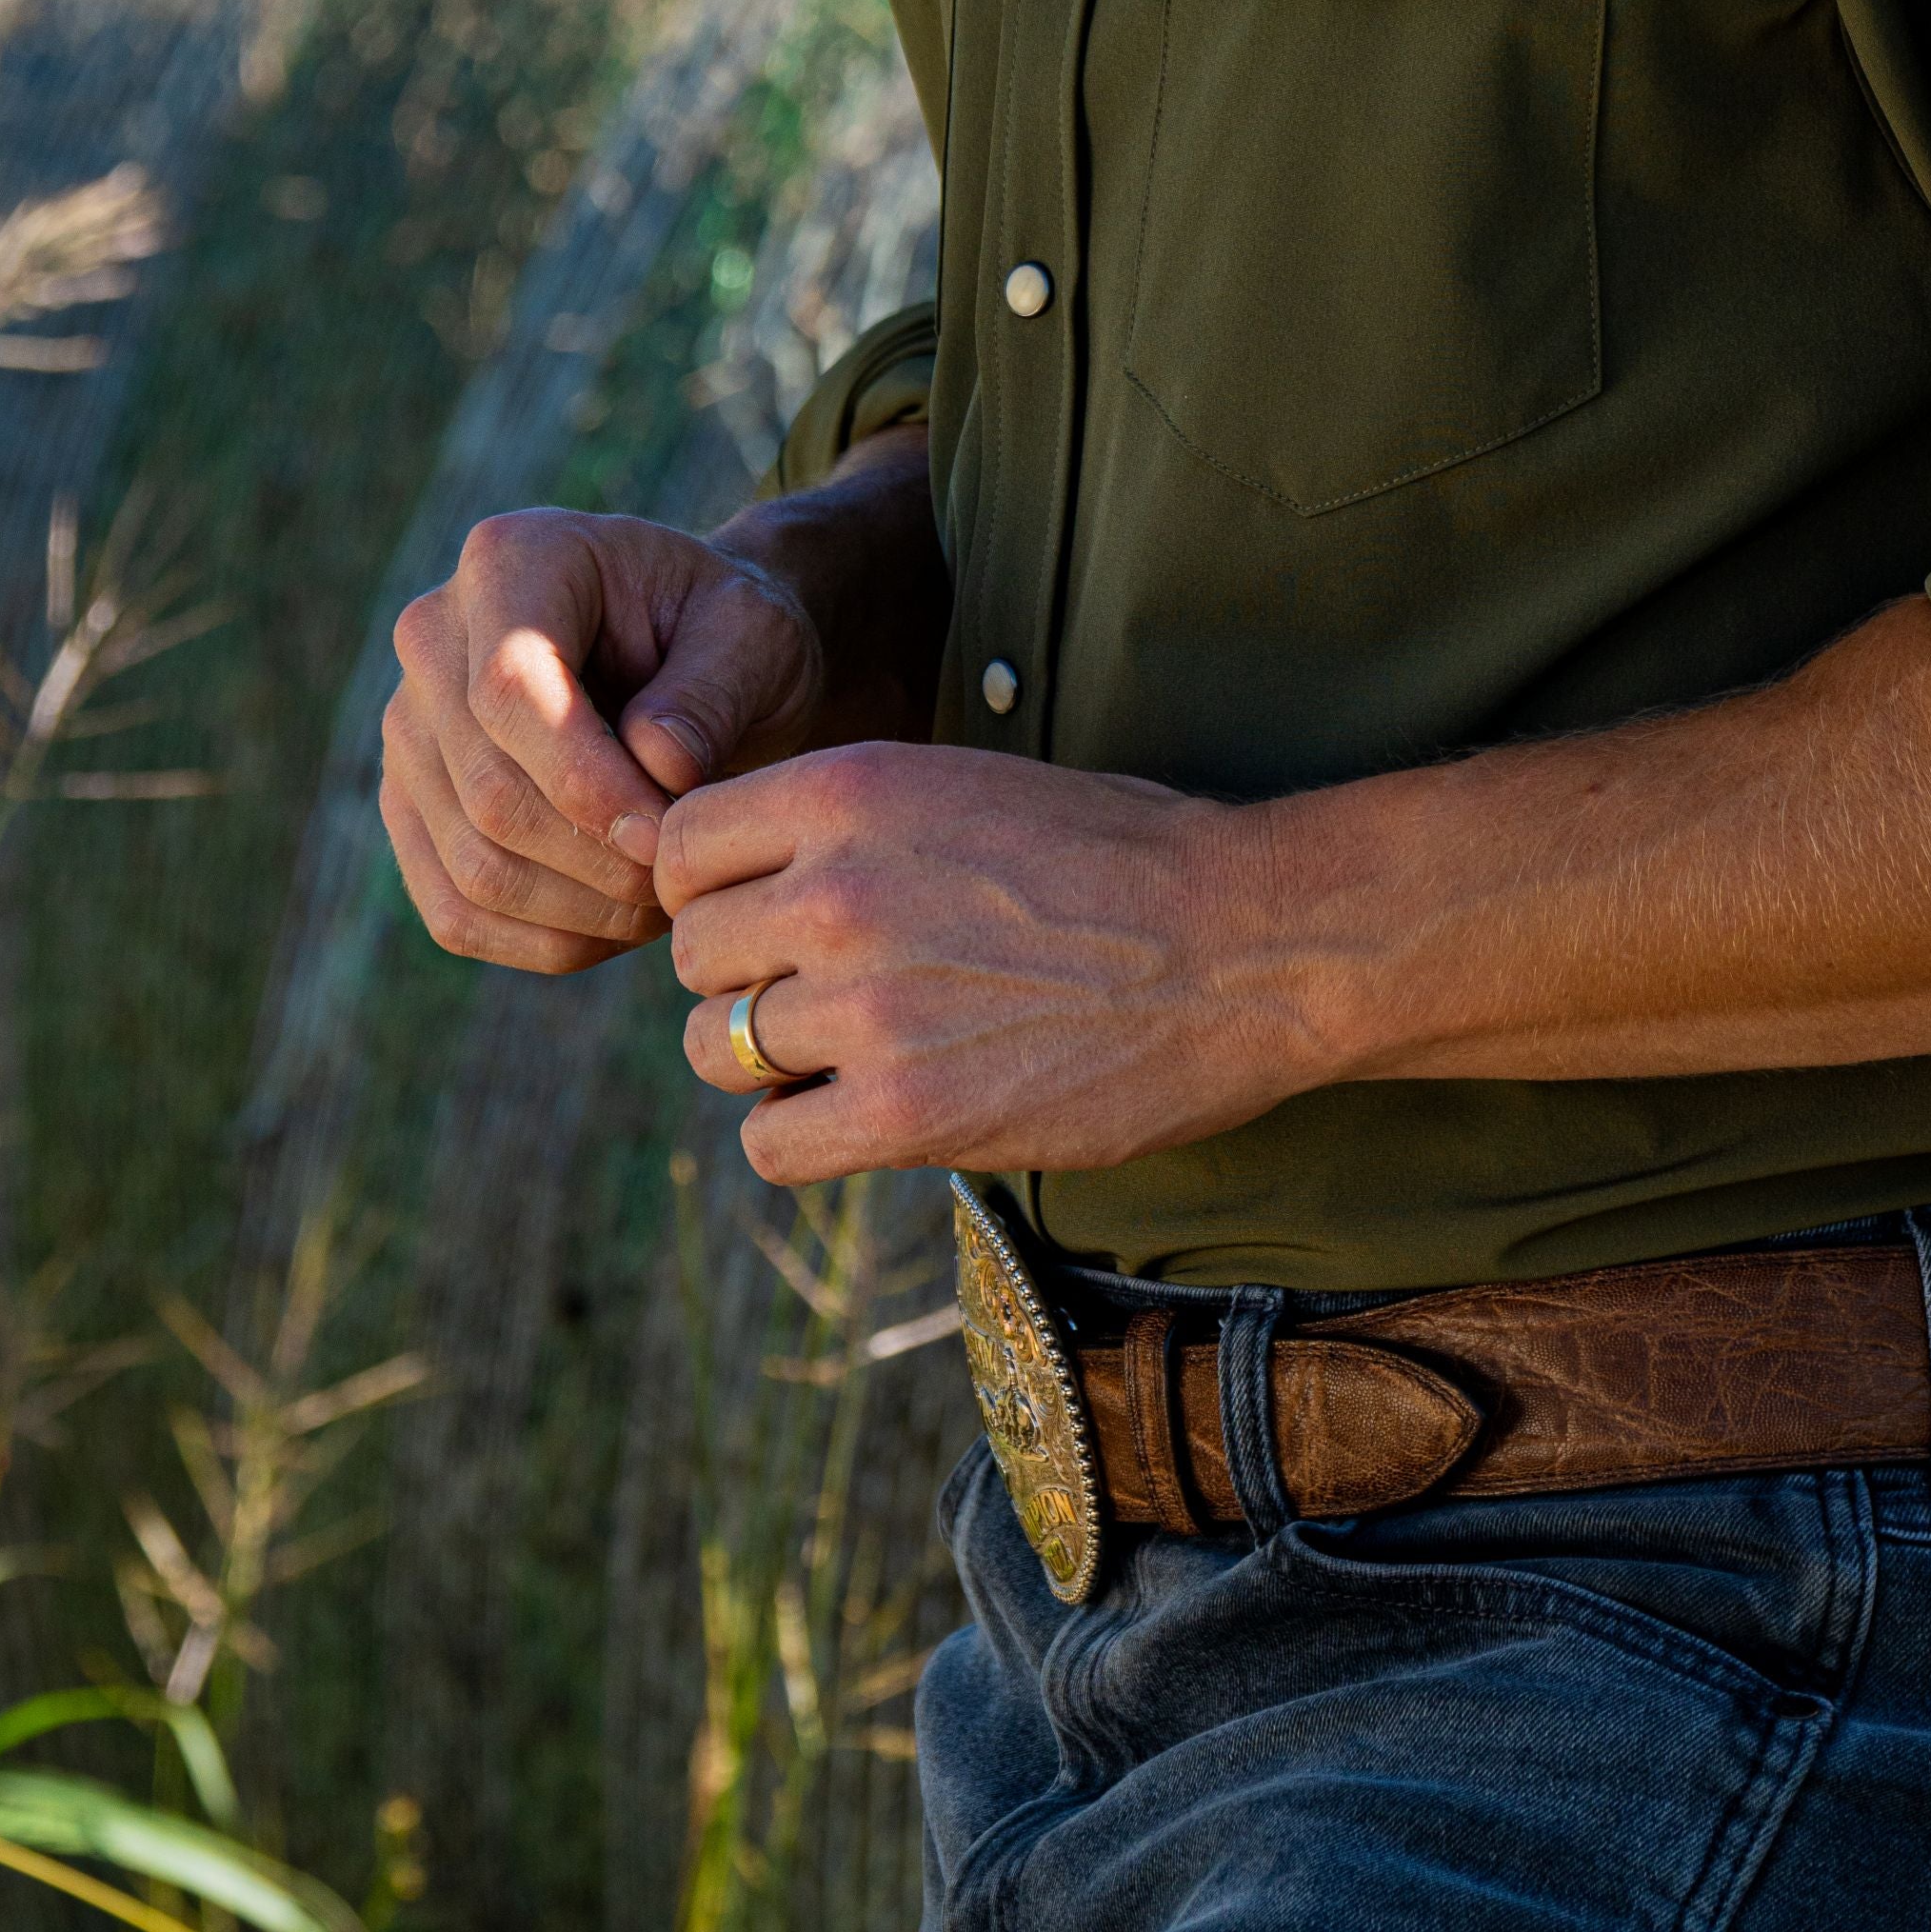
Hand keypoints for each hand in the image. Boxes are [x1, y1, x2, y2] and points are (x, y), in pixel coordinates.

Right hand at [381, 508, 836, 976]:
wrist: (694, 655)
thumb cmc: (729, 635)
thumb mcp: (756, 636)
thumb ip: (710, 691)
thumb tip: (655, 768)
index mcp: (511, 560)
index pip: (507, 691)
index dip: (588, 783)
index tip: (671, 836)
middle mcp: (431, 636)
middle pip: (488, 790)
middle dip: (599, 861)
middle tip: (687, 881)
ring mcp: (409, 727)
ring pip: (472, 863)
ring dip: (581, 912)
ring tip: (667, 903)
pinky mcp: (413, 807)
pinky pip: (456, 910)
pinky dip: (544, 942)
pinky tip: (620, 927)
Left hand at [658, 744, 1297, 1185]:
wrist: (1247, 944)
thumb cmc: (1127, 860)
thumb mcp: (971, 786)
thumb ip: (855, 829)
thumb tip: (759, 885)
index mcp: (851, 791)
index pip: (683, 848)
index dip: (712, 890)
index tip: (764, 916)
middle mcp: (838, 892)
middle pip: (691, 957)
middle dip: (741, 978)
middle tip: (821, 992)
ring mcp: (868, 1006)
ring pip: (716, 1052)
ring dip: (768, 1062)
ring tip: (850, 1053)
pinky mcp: (909, 1111)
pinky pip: (771, 1144)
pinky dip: (801, 1136)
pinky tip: (862, 1114)